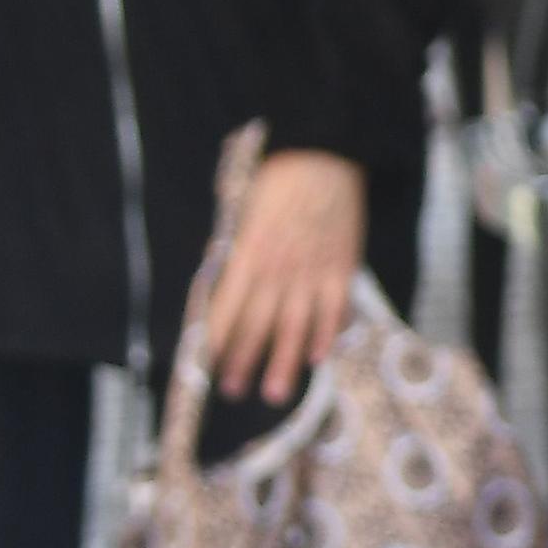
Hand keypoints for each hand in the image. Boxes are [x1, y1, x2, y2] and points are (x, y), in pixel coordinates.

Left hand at [202, 149, 365, 404]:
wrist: (325, 154)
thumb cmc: (277, 179)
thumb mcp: (242, 209)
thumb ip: (232, 247)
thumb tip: (217, 278)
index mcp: (248, 252)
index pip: (228, 306)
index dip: (216, 339)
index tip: (205, 366)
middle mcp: (279, 268)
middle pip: (258, 324)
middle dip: (244, 360)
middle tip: (233, 391)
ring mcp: (313, 270)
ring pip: (296, 325)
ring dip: (283, 362)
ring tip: (274, 393)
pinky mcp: (341, 267)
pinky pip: (334, 309)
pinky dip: (326, 334)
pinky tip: (316, 357)